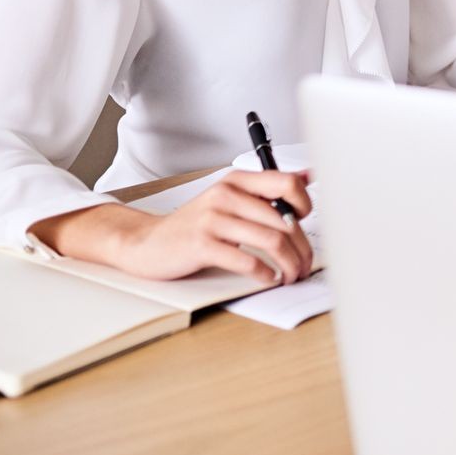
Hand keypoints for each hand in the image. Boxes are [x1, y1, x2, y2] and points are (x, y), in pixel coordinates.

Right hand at [30, 169, 314, 284]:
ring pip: (271, 240)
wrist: (146, 242)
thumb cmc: (195, 223)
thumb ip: (266, 189)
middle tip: (305, 263)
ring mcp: (213, 220)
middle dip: (302, 247)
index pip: (286, 183)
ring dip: (289, 263)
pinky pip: (247, 261)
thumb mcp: (229, 198)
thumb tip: (309, 176)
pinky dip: (265, 274)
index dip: (305, 205)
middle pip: (283, 220)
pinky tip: (270, 279)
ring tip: (292, 275)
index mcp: (236, 181)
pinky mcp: (202, 245)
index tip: (305, 224)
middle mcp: (225, 195)